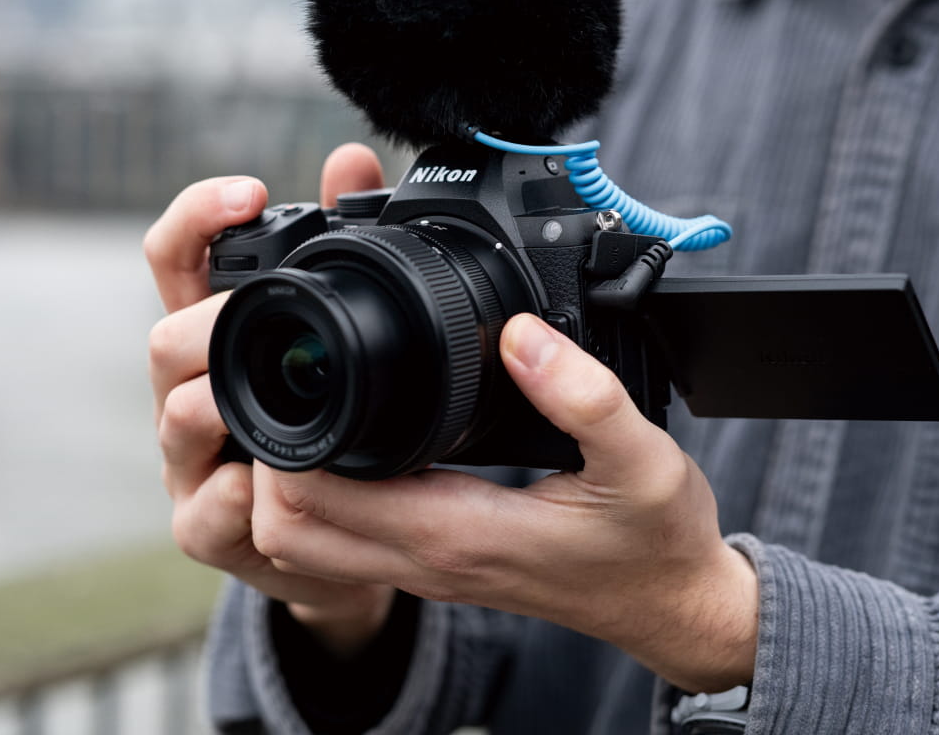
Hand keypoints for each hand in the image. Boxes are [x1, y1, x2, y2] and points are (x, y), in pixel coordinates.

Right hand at [145, 144, 395, 655]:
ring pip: (174, 420)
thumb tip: (349, 160)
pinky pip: (204, 515)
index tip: (250, 193)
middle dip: (207, 322)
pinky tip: (260, 486)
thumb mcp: (330, 332)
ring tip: (253, 392)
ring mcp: (190, 463)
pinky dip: (231, 498)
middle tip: (258, 309)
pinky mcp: (205, 529)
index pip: (177, 260)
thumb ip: (338, 243)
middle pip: (165, 339)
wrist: (330, 536)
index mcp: (215, 333)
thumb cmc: (319, 420)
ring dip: (211, 403)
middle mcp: (187, 392)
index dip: (198, 218)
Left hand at [250, 314, 758, 692]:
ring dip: (287, 484)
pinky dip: (322, 500)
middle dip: (266, 458)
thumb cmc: (655, 540)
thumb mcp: (643, 457)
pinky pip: (342, 543)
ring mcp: (425, 569)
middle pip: (284, 527)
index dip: (284, 440)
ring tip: (313, 408)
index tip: (296, 373)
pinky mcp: (436, 564)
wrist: (672, 606)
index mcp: (456, 532)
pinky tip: (353, 441)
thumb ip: (583, 395)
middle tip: (290, 381)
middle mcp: (425, 559)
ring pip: (304, 543)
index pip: (312, 500)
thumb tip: (519, 333)